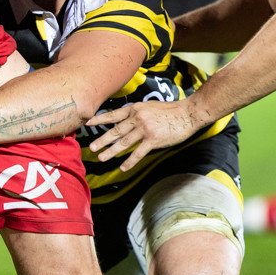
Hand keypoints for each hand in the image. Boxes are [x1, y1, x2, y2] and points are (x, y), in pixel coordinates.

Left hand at [86, 99, 200, 170]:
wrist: (188, 113)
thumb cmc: (170, 110)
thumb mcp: (149, 107)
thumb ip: (136, 113)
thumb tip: (125, 120)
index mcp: (135, 109)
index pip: (113, 115)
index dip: (100, 120)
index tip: (87, 123)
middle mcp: (137, 118)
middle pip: (116, 131)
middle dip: (102, 140)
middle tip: (91, 147)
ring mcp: (144, 129)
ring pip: (123, 143)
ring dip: (111, 151)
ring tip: (101, 158)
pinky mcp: (153, 140)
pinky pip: (138, 153)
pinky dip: (129, 161)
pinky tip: (122, 168)